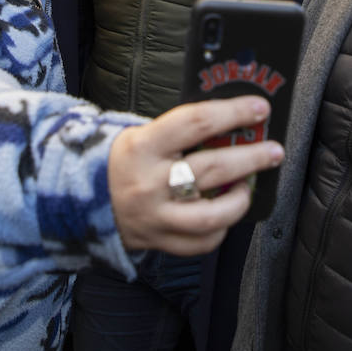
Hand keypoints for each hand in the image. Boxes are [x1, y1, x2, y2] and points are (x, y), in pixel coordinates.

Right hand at [108, 96, 282, 255]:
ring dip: (241, 198)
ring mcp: (156, 216)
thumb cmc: (118, 161)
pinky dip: (221, 227)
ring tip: (249, 186)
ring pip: (213, 213)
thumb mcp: (140, 135)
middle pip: (213, 168)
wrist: (77, 200)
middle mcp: (150, 182)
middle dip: (252, 157)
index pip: (196, 123)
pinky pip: (203, 241)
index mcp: (143, 145)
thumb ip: (180, 133)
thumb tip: (230, 125)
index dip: (233, 113)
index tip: (259, 108)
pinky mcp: (159, 242)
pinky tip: (225, 212)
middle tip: (274, 151)